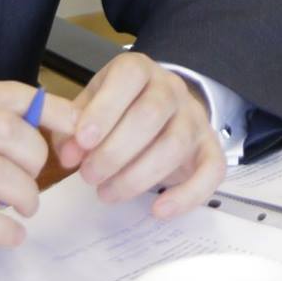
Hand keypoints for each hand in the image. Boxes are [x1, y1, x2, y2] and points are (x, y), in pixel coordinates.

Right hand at [0, 81, 78, 277]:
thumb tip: (44, 128)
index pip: (6, 94)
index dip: (50, 109)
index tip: (76, 130)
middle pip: (5, 129)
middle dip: (35, 156)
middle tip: (36, 180)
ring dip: (24, 194)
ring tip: (25, 209)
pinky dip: (1, 229)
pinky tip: (10, 235)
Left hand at [50, 52, 225, 219]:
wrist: (163, 111)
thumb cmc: (119, 110)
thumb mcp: (89, 107)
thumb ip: (73, 127)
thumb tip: (70, 154)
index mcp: (139, 70)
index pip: (129, 77)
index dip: (104, 109)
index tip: (82, 141)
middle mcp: (172, 89)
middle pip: (151, 114)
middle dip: (115, 151)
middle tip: (89, 176)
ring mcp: (195, 119)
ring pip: (175, 144)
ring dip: (137, 176)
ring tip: (107, 193)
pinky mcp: (210, 149)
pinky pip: (211, 171)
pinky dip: (187, 195)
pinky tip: (158, 209)